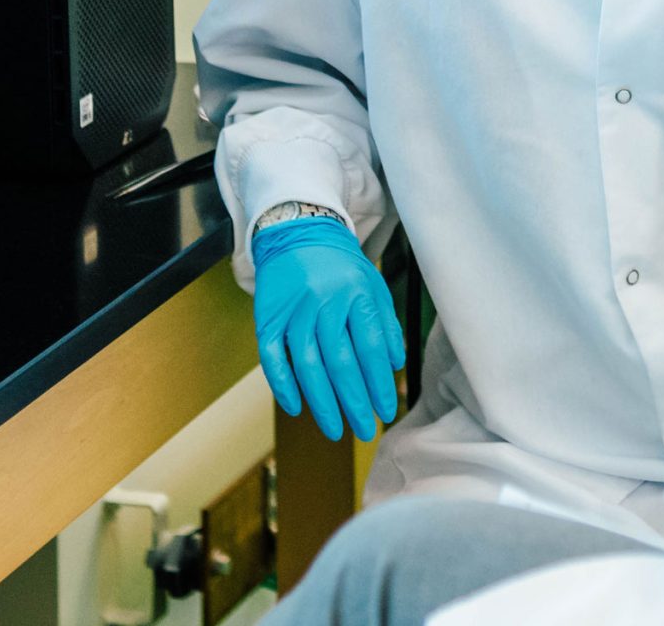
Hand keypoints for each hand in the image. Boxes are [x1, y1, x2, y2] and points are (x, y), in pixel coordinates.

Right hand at [250, 215, 405, 441]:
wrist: (298, 231)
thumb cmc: (342, 265)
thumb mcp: (373, 284)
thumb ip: (386, 323)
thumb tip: (395, 365)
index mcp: (357, 294)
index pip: (371, 349)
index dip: (379, 384)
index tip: (386, 412)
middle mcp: (325, 303)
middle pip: (341, 362)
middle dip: (355, 402)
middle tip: (365, 432)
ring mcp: (294, 311)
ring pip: (308, 365)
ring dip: (322, 402)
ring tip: (335, 430)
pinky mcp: (268, 317)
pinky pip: (272, 357)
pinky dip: (283, 385)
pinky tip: (296, 408)